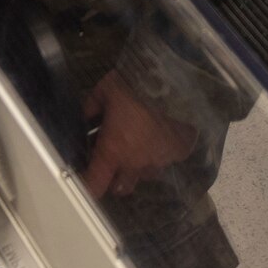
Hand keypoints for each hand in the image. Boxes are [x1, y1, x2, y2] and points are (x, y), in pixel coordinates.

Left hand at [81, 71, 197, 199]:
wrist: (171, 79)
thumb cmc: (133, 85)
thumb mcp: (104, 90)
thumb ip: (92, 108)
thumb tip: (87, 116)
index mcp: (112, 151)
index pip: (94, 186)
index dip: (88, 186)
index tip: (86, 180)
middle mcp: (135, 163)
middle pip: (121, 188)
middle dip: (115, 179)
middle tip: (113, 160)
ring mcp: (159, 159)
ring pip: (146, 174)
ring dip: (140, 164)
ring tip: (141, 145)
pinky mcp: (180, 151)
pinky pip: (169, 159)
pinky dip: (163, 152)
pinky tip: (161, 136)